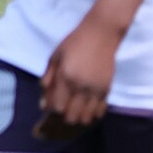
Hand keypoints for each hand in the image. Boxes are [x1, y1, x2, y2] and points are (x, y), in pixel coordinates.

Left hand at [36, 15, 119, 138]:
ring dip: (79, 117)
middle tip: (62, 108)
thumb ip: (48, 78)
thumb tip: (44, 99)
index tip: (50, 103)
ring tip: (75, 109)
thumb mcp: (55, 57)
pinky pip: (99, 110)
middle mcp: (82, 87)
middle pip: (72, 116)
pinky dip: (92, 113)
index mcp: (66, 78)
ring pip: (87, 117)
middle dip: (64, 117)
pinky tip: (88, 107)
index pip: (57, 107)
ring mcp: (96, 89)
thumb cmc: (75, 42)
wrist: (102, 34)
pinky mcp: (107, 89)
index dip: (51, 109)